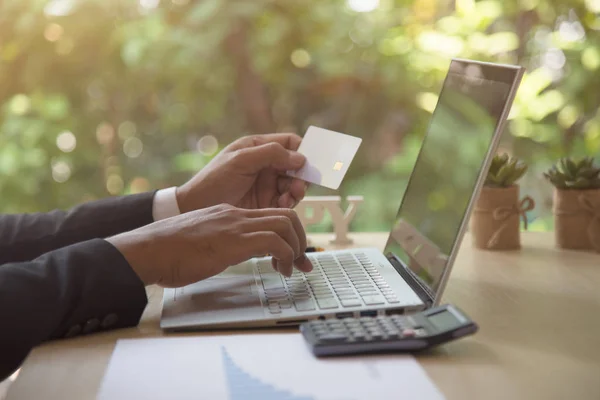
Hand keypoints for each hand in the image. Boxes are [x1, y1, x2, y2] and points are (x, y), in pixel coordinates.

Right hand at [106, 204, 312, 286]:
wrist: (147, 250)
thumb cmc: (167, 251)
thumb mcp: (202, 242)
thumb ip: (221, 242)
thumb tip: (233, 254)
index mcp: (229, 214)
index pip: (270, 215)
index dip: (289, 233)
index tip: (294, 255)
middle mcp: (236, 215)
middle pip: (286, 215)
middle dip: (300, 239)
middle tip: (299, 261)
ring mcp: (235, 225)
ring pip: (285, 223)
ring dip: (295, 248)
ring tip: (290, 269)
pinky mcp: (234, 241)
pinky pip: (274, 241)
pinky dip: (285, 256)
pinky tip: (281, 271)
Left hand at [176, 133, 307, 212]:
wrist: (197, 208)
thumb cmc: (213, 180)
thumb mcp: (240, 161)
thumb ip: (270, 154)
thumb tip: (299, 157)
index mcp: (258, 147)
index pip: (289, 143)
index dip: (302, 149)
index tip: (309, 160)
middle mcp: (265, 164)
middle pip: (296, 165)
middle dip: (301, 174)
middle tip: (299, 184)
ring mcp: (266, 184)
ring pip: (294, 184)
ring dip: (297, 190)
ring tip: (291, 196)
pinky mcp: (266, 203)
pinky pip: (286, 201)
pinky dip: (289, 202)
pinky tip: (283, 204)